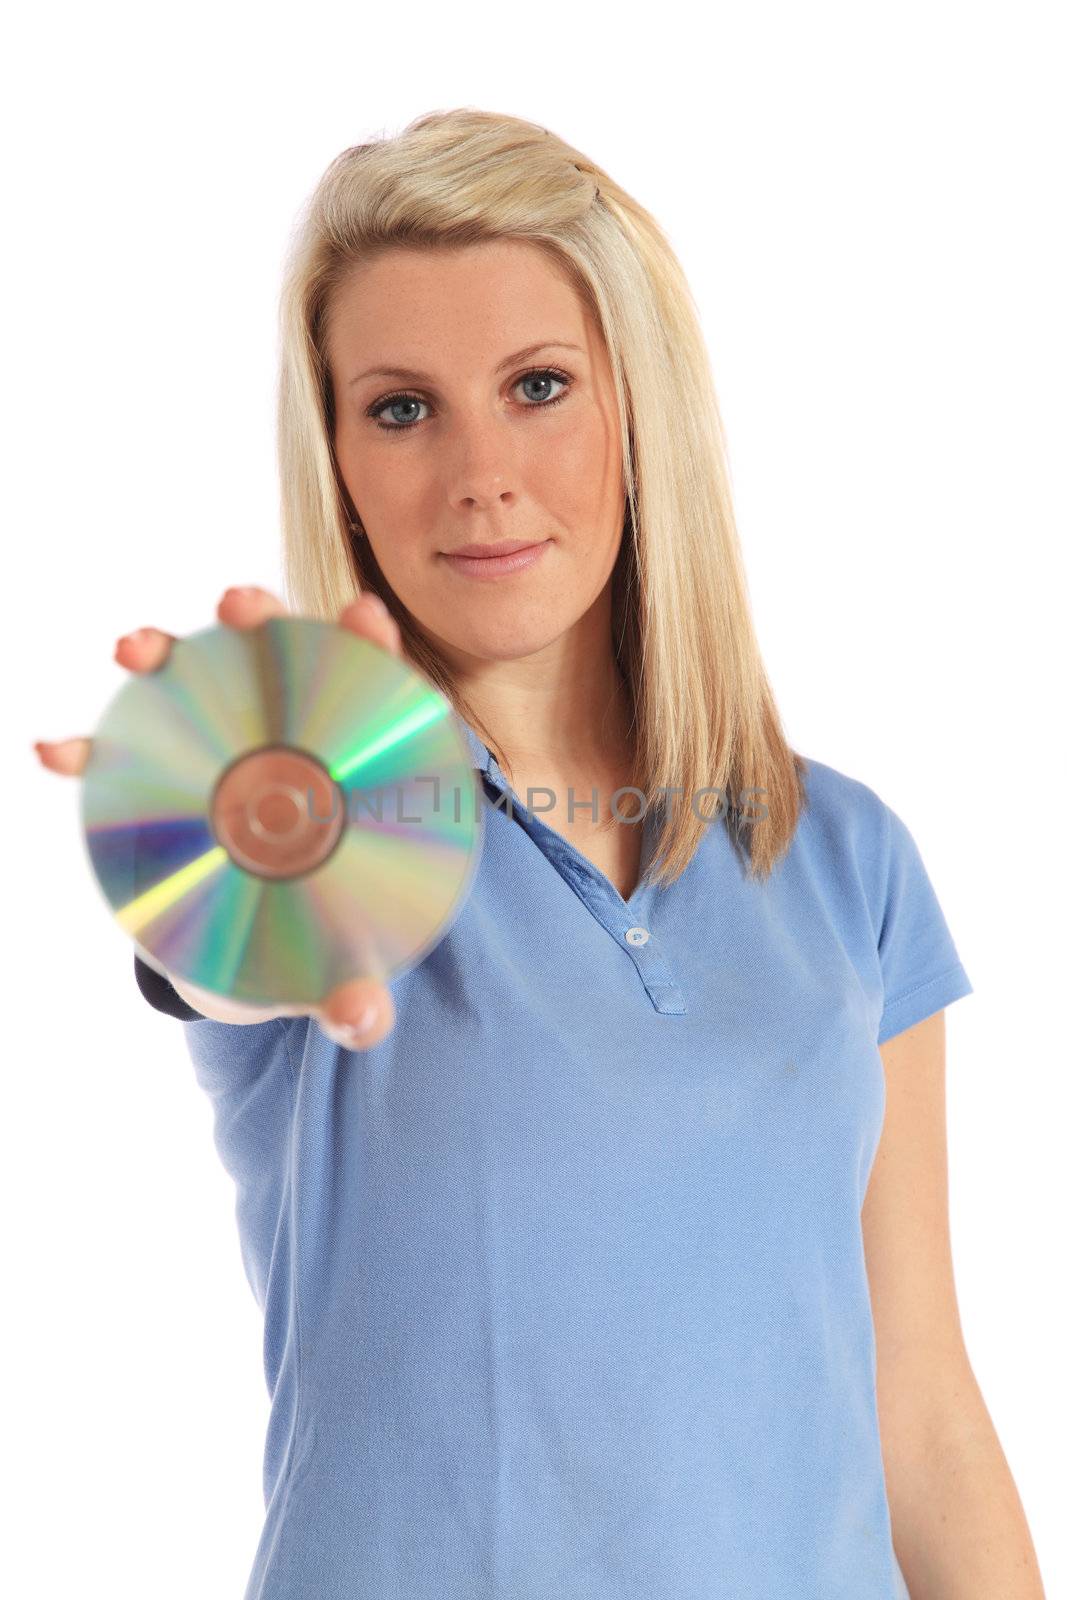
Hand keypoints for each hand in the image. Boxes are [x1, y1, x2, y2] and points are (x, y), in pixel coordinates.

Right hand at [34, 584, 412, 1050]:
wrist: (260, 950)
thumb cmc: (324, 937)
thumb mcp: (342, 963)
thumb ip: (357, 991)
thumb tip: (361, 1022)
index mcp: (354, 767)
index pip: (377, 692)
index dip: (372, 647)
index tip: (363, 616)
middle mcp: (289, 739)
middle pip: (283, 660)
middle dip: (263, 620)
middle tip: (239, 606)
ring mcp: (221, 751)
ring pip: (195, 684)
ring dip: (165, 653)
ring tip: (133, 649)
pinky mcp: (162, 783)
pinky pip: (118, 756)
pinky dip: (87, 748)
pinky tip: (54, 751)